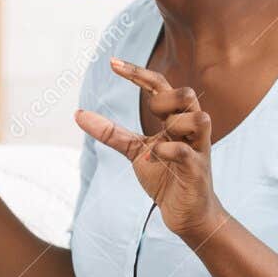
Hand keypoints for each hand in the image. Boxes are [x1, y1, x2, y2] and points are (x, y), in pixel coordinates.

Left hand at [75, 58, 226, 242]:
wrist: (186, 213)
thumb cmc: (165, 176)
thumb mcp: (134, 151)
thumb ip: (111, 133)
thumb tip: (78, 113)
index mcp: (175, 120)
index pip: (160, 87)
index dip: (138, 74)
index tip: (111, 63)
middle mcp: (191, 129)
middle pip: (186, 94)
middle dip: (163, 97)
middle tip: (150, 115)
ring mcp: (198, 149)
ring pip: (199, 118)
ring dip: (172, 125)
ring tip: (154, 145)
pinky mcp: (197, 171)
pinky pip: (185, 153)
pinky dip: (167, 151)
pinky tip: (151, 157)